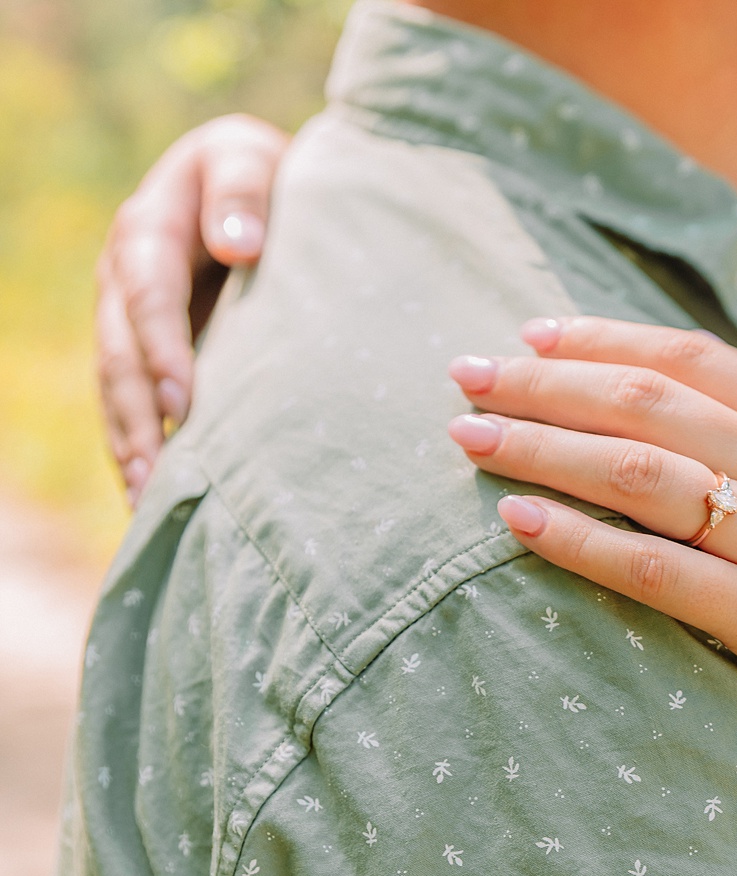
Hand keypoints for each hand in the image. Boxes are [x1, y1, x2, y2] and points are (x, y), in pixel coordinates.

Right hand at [97, 114, 287, 503]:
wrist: (248, 179)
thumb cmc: (262, 168)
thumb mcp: (249, 158)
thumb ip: (243, 193)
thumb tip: (239, 245)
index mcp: (148, 230)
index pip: (150, 296)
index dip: (163, 349)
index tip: (187, 399)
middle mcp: (124, 276)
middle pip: (120, 353)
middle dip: (137, 414)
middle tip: (157, 472)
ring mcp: (127, 315)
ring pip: (117, 385)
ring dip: (129, 442)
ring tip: (145, 498)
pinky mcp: (144, 345)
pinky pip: (131, 398)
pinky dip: (138, 443)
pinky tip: (149, 494)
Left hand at [446, 318, 736, 838]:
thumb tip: (718, 429)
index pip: (701, 359)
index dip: (607, 340)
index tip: (534, 333)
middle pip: (653, 401)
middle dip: (546, 380)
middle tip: (466, 372)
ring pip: (640, 472)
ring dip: (541, 447)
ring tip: (466, 437)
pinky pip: (658, 570)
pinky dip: (581, 542)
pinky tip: (519, 525)